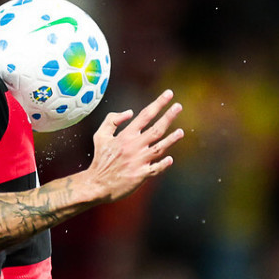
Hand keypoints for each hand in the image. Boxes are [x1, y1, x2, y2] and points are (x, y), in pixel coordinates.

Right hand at [83, 90, 184, 204]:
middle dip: (168, 116)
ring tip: (181, 132)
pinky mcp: (140, 175)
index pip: (145, 115)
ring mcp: (138, 161)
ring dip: (171, 140)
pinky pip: (155, 169)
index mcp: (126, 136)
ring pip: (159, 148)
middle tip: (179, 106)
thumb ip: (112, 120)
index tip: (169, 94)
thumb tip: (129, 112)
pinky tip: (170, 159)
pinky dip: (163, 164)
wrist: (97, 184)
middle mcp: (134, 146)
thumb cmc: (100, 159)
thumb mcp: (100, 135)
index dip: (158, 103)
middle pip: (156, 129)